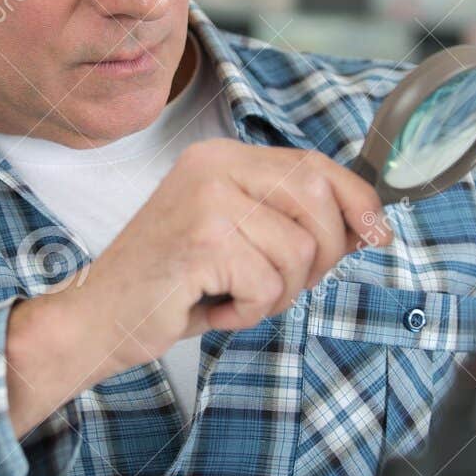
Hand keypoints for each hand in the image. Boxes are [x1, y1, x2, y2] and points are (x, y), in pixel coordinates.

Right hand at [4, 139, 390, 433]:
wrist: (97, 318)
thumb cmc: (169, 284)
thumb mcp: (234, 237)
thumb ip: (287, 219)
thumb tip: (368, 223)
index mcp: (222, 157)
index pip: (314, 165)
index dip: (358, 199)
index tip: (378, 232)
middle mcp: (214, 166)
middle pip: (319, 203)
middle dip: (320, 258)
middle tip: (275, 285)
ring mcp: (207, 199)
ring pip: (299, 252)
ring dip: (276, 294)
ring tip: (231, 296)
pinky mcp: (203, 240)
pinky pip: (268, 285)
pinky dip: (248, 312)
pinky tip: (212, 307)